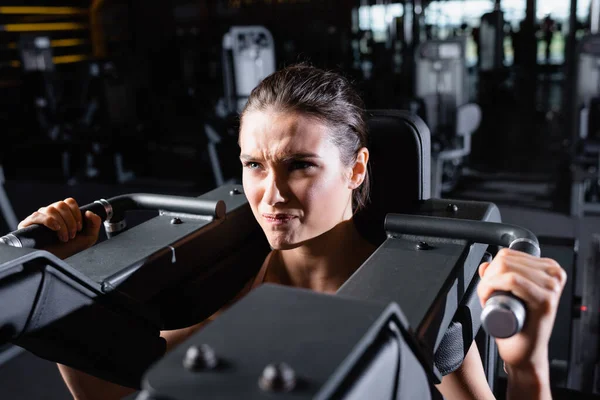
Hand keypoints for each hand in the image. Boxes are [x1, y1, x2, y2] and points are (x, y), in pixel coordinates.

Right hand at [18, 198, 101, 258]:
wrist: (53, 263)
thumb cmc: (68, 250)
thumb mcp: (88, 238)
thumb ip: (94, 224)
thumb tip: (89, 212)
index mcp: (63, 214)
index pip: (69, 202)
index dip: (77, 213)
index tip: (79, 228)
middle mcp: (50, 213)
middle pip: (61, 205)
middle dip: (70, 221)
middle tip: (72, 235)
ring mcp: (38, 218)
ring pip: (51, 209)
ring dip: (62, 225)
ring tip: (64, 238)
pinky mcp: (27, 225)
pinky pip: (37, 215)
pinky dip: (49, 221)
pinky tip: (55, 229)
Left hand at [477, 248, 566, 371]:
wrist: (524, 352)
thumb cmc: (517, 325)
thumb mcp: (508, 294)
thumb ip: (498, 277)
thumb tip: (486, 264)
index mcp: (548, 269)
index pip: (508, 254)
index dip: (490, 269)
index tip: (487, 286)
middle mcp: (554, 275)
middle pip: (505, 260)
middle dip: (487, 277)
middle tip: (487, 295)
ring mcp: (552, 287)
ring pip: (506, 269)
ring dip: (488, 283)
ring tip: (489, 299)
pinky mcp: (545, 300)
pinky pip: (512, 280)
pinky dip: (493, 286)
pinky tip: (490, 300)